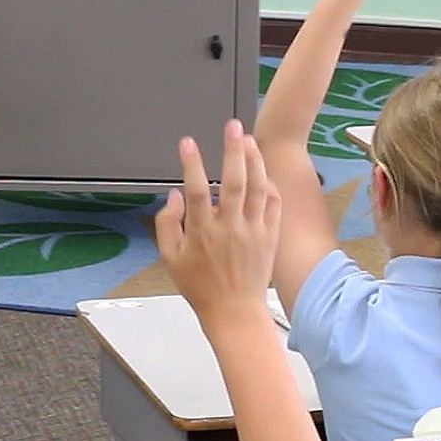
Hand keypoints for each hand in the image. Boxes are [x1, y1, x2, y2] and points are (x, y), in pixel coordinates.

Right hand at [154, 120, 282, 326]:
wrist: (235, 312)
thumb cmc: (200, 286)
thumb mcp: (170, 258)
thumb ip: (167, 224)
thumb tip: (174, 196)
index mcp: (202, 232)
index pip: (196, 190)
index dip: (191, 163)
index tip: (188, 142)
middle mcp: (230, 228)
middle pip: (233, 181)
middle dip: (233, 150)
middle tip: (233, 127)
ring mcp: (253, 231)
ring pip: (257, 188)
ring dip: (254, 161)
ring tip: (250, 140)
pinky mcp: (270, 236)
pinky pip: (273, 204)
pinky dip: (269, 185)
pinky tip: (263, 171)